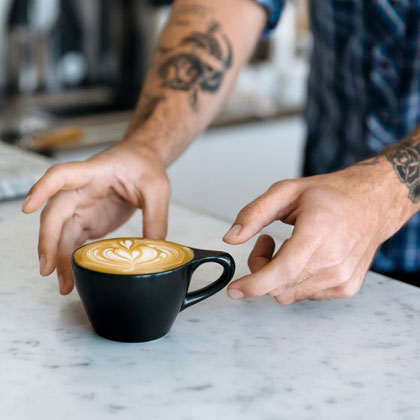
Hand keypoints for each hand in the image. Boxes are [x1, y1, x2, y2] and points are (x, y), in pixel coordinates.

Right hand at [22, 142, 170, 294]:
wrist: (142, 163)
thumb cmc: (144, 166)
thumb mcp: (157, 189)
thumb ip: (155, 218)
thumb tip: (153, 250)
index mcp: (93, 173)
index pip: (60, 176)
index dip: (42, 189)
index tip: (27, 206)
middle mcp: (80, 191)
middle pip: (55, 214)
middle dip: (48, 242)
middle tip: (48, 269)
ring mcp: (82, 208)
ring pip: (61, 233)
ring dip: (59, 258)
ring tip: (65, 285)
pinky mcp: (88, 221)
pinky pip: (73, 241)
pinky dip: (70, 258)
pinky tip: (72, 276)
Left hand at [223, 163, 407, 303]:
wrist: (371, 205)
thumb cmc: (330, 196)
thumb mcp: (286, 192)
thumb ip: (254, 214)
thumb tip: (231, 238)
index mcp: (318, 232)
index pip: (282, 271)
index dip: (254, 284)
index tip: (235, 289)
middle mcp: (333, 260)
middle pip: (279, 286)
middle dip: (260, 270)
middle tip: (266, 242)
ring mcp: (342, 278)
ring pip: (289, 294)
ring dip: (277, 276)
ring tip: (288, 247)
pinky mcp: (345, 288)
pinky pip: (305, 295)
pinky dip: (294, 281)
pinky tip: (303, 258)